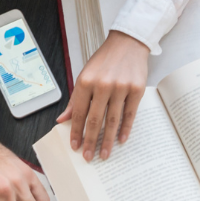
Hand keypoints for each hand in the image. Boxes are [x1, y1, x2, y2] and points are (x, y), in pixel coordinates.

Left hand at [56, 31, 148, 160]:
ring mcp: (121, 87)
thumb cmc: (105, 60)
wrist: (128, 43)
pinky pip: (130, 114)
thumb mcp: (85, 75)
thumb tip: (62, 119)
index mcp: (86, 81)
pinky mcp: (137, 89)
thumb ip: (75, 100)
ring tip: (103, 154)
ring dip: (107, 140)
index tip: (75, 146)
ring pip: (112, 120)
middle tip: (87, 157)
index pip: (79, 113)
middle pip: (95, 120)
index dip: (76, 131)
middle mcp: (102, 85)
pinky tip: (121, 140)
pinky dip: (125, 129)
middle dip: (90, 141)